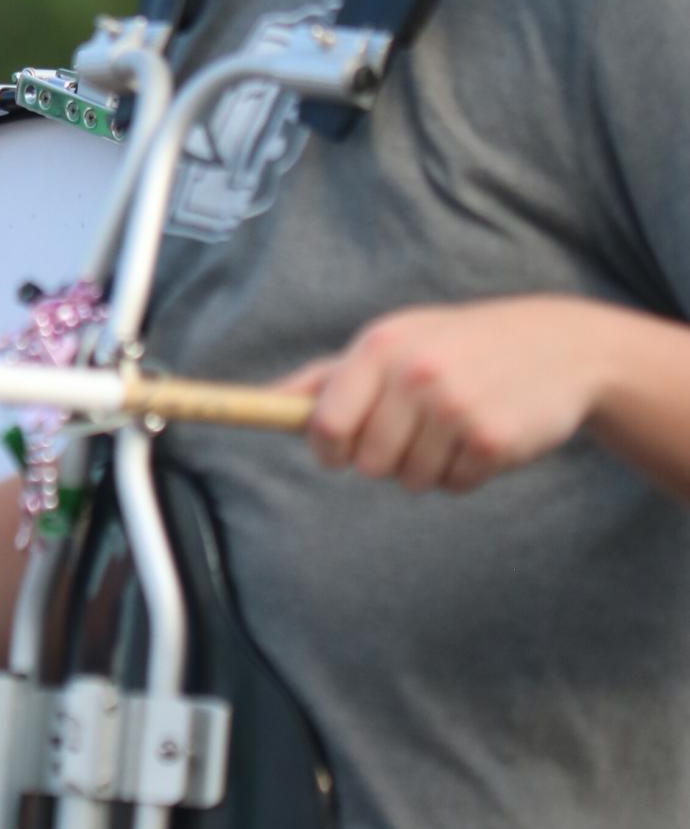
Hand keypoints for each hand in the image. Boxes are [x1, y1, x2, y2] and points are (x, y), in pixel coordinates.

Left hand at [279, 296, 612, 493]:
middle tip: (418, 426)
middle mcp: (414, 374)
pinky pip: (455, 486)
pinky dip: (466, 472)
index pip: (325, 424)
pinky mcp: (493, 439)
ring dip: (430, 465)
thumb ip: (328, 376)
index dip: (328, 449)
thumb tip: (267, 402)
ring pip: (411, 481)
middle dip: (387, 457)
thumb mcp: (393, 342)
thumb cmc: (456, 345)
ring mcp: (455, 407)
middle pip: (367, 464)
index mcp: (379, 348)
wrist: (560, 345)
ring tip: (456, 423)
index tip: (339, 451)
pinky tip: (486, 433)